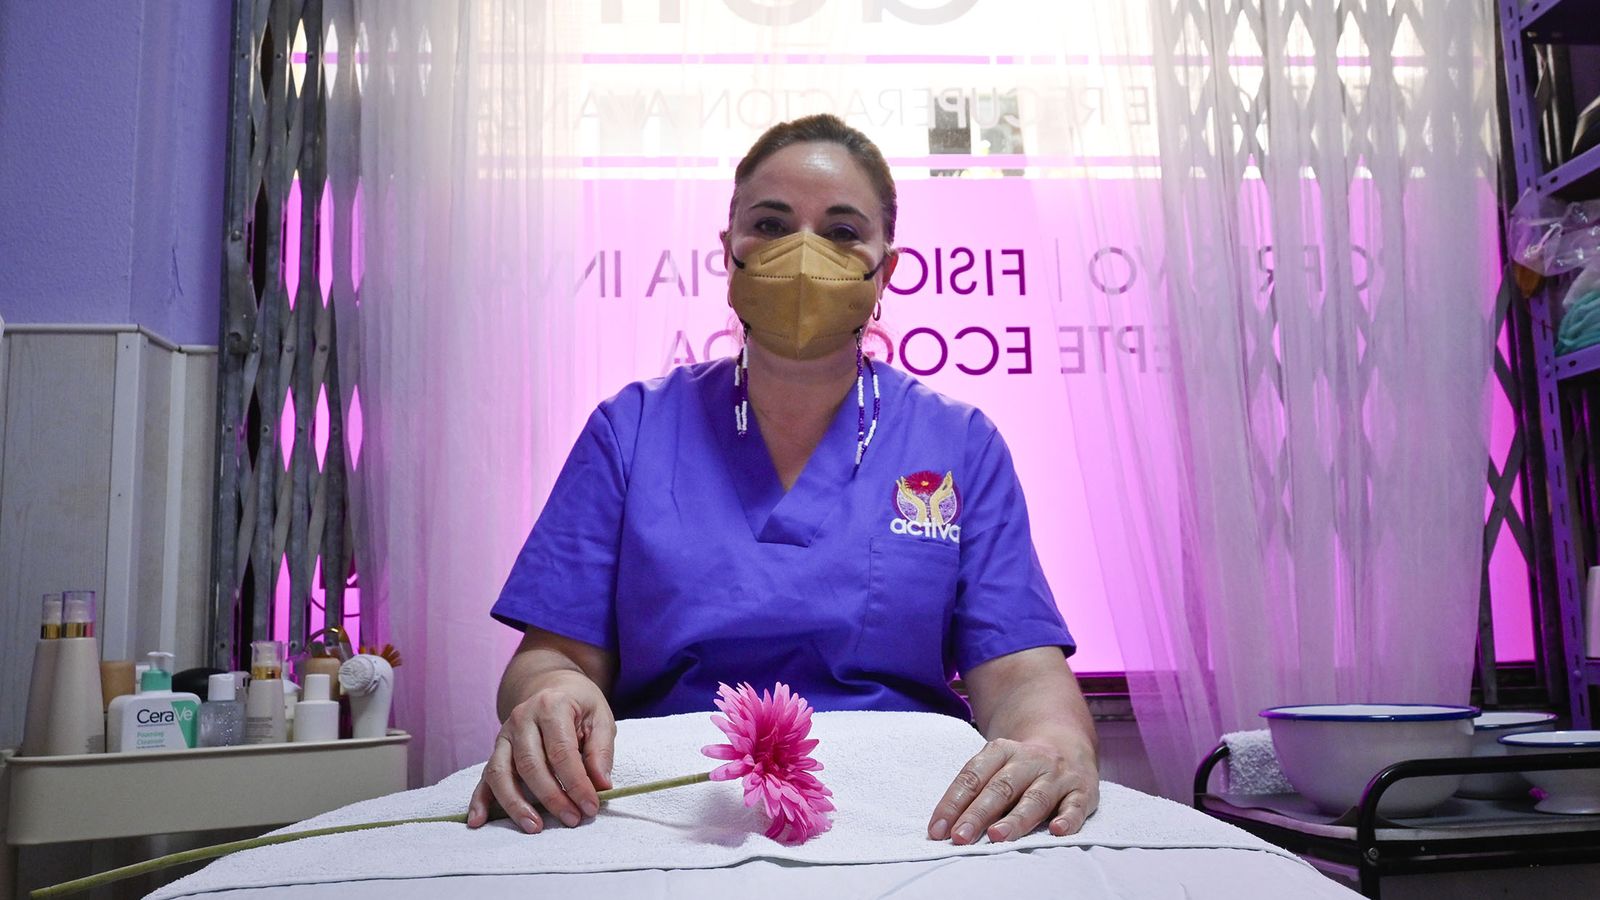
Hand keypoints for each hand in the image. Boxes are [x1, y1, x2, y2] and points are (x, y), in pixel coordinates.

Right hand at [468, 669, 616, 833]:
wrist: (552, 686)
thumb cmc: (579, 705)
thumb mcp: (600, 718)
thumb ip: (601, 750)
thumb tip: (601, 785)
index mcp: (550, 706)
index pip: (561, 752)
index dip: (576, 783)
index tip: (591, 807)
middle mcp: (521, 719)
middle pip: (530, 765)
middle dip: (551, 797)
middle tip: (572, 819)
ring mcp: (504, 735)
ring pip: (501, 773)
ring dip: (516, 804)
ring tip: (535, 827)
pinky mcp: (496, 750)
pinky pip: (484, 777)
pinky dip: (479, 800)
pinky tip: (477, 821)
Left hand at [927, 734, 1098, 844]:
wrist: (1067, 744)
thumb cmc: (1021, 767)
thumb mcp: (997, 766)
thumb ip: (976, 790)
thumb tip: (944, 827)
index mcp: (1002, 751)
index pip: (973, 776)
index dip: (954, 803)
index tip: (937, 830)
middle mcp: (1030, 760)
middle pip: (1001, 788)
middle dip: (978, 814)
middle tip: (960, 837)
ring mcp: (1057, 775)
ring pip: (1035, 798)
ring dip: (1016, 819)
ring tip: (997, 837)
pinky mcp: (1083, 791)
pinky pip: (1076, 805)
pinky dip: (1069, 818)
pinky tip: (1058, 831)